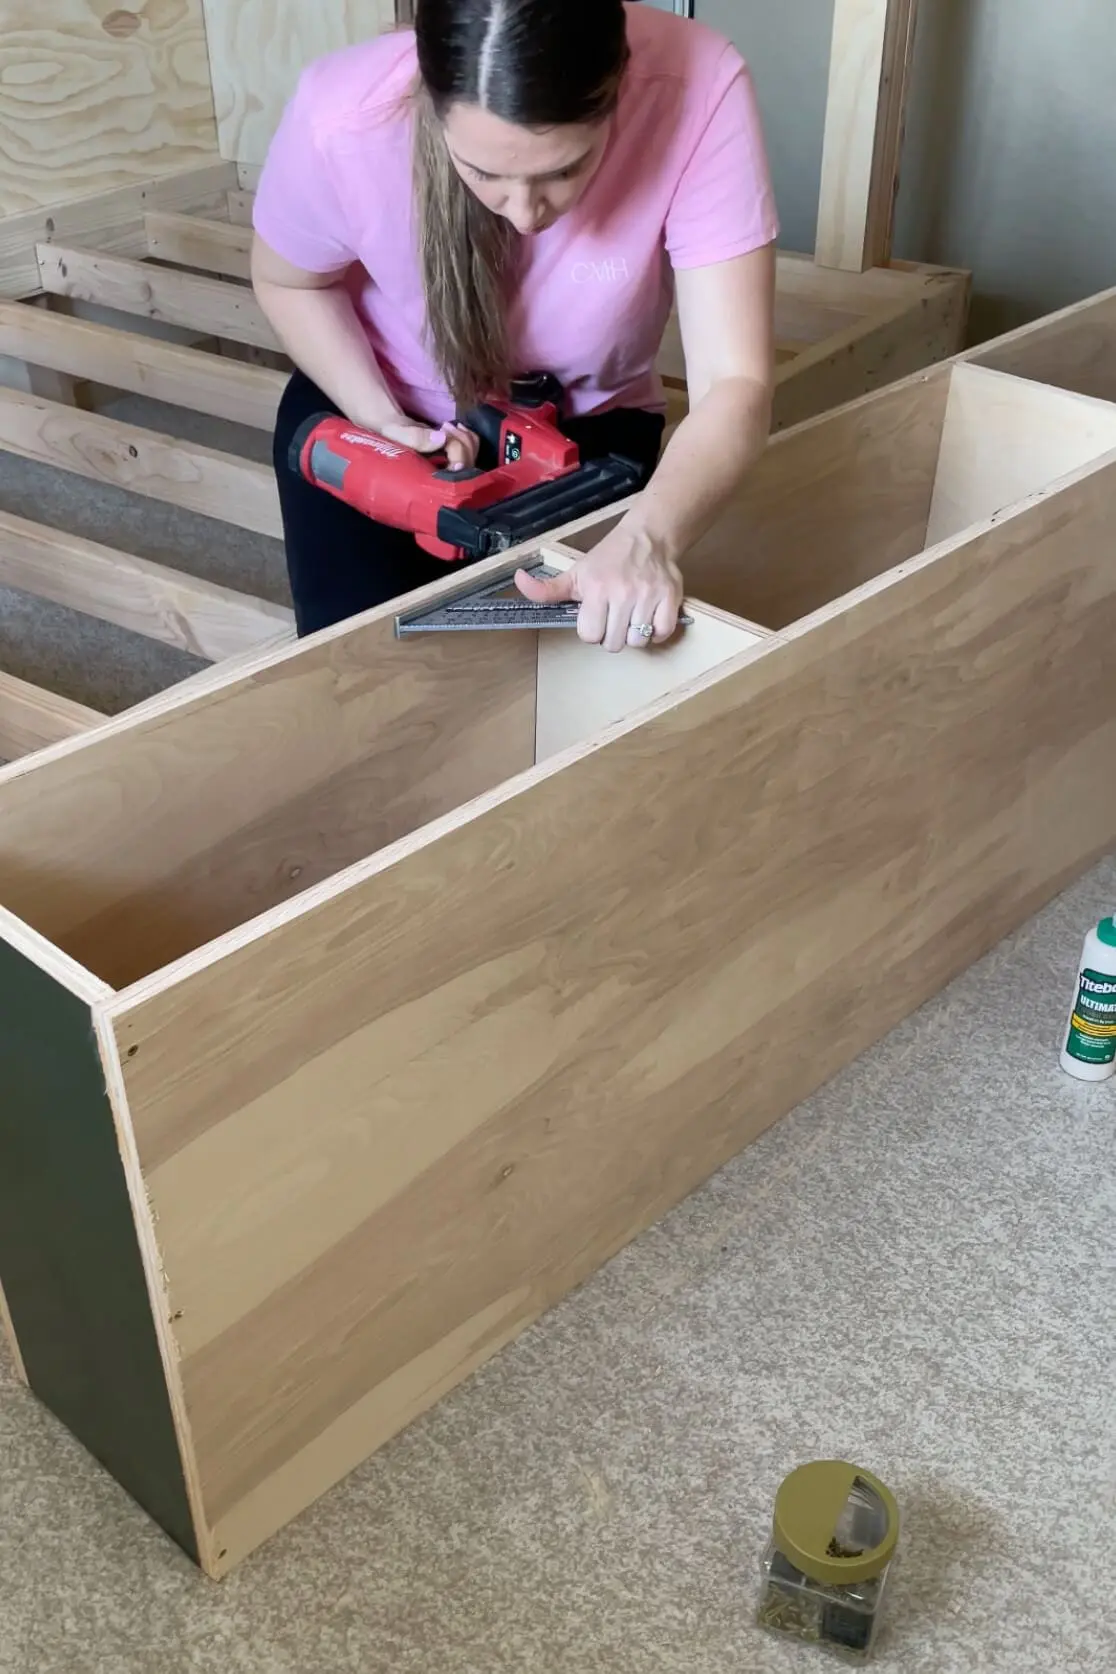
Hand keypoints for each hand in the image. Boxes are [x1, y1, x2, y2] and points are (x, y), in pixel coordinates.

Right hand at [363, 416, 479, 471]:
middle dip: (460, 441)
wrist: (392, 430)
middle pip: (467, 466)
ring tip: (445, 426)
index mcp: (429, 484)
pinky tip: (457, 428)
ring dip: (465, 437)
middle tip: (443, 427)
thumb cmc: (391, 437)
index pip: (453, 476)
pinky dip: (469, 436)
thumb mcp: (397, 435)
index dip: (457, 458)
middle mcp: (443, 481)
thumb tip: (441, 438)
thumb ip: (416, 438)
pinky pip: (472, 450)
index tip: (447, 439)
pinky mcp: (456, 459)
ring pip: (472, 457)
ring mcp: (452, 470)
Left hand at [515, 523, 683, 652]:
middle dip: (612, 635)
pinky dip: (656, 632)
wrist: (648, 537)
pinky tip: (648, 619)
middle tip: (614, 617)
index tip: (596, 616)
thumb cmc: (609, 558)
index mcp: (596, 589)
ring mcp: (648, 597)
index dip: (592, 630)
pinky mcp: (670, 598)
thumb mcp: (575, 573)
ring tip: (631, 617)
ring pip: (637, 642)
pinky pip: (662, 633)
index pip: (589, 635)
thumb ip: (546, 588)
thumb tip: (518, 581)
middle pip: (614, 643)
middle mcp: (623, 594)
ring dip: (634, 635)